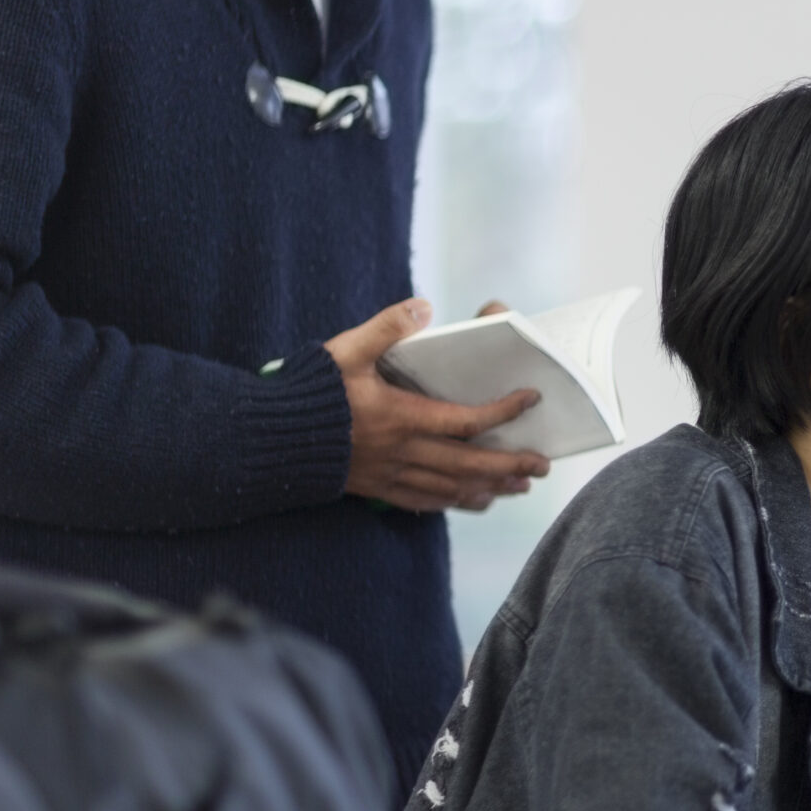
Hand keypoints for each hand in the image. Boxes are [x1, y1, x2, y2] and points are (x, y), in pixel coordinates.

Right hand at [326, 298, 549, 512]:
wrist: (268, 441)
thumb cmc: (308, 393)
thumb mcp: (345, 351)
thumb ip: (385, 328)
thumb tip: (423, 307)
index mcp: (402, 418)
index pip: (467, 421)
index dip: (503, 412)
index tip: (531, 400)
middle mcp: (403, 452)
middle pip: (470, 465)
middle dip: (511, 465)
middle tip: (542, 464)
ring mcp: (390, 474)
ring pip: (452, 489)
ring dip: (490, 488)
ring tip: (519, 486)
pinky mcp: (376, 488)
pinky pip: (424, 502)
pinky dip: (453, 502)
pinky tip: (471, 501)